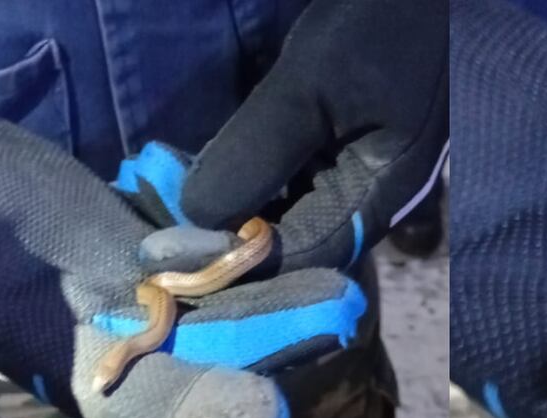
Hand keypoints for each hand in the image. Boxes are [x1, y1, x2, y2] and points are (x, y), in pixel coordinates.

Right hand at [0, 97, 367, 417]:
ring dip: (280, 299)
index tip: (271, 415)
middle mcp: (118, 344)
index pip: (142, 406)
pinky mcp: (157, 256)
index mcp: (65, 365)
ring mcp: (143, 299)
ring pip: (223, 307)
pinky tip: (286, 240)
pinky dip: (245, 253)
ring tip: (343, 286)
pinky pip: (210, 260)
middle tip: (342, 321)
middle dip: (274, 344)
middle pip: (208, 355)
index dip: (203, 412)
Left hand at [122, 0, 448, 273]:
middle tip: (164, 238)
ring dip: (237, 216)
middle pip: (300, 245)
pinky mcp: (342, 148)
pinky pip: (293, 186)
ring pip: (292, 216)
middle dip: (235, 243)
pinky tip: (207, 181)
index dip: (242, 263)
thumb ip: (256, 157)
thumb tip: (195, 221)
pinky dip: (251, 187)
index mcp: (382, 196)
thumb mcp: (307, 87)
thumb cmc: (375, 26)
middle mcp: (373, 199)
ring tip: (173, 214)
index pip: (305, 256)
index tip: (175, 255)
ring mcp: (359, 174)